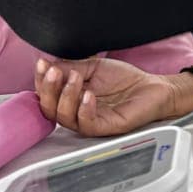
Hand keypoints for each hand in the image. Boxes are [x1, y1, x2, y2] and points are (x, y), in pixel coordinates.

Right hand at [34, 57, 185, 136]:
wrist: (151, 87)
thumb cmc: (123, 79)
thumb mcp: (93, 67)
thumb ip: (71, 67)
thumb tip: (47, 64)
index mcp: (71, 98)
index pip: (47, 94)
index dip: (41, 80)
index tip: (43, 64)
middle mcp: (76, 112)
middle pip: (49, 109)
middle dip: (48, 89)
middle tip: (55, 72)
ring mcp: (90, 121)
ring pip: (65, 117)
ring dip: (66, 96)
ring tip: (76, 78)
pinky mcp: (105, 127)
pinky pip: (87, 124)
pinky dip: (84, 110)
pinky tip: (88, 95)